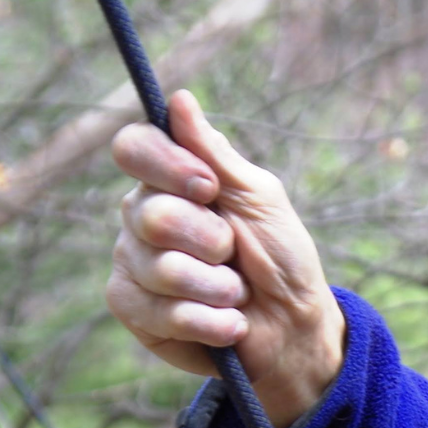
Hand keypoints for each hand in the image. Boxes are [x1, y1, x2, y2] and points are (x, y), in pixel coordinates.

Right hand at [107, 90, 344, 427]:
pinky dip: (208, 320)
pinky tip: (230, 325)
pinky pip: (158, 310)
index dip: (167, 166)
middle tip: (235, 253)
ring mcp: (133, 264)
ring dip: (217, 286)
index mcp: (169, 181)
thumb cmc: (280, 258)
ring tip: (237, 294)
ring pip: (159, 267)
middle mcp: (141, 217)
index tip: (209, 188)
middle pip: (149, 213)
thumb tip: (179, 99)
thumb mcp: (259, 198)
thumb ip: (215, 155)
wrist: (295, 328)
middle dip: (210, 239)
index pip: (133, 148)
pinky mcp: (134, 310)